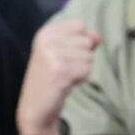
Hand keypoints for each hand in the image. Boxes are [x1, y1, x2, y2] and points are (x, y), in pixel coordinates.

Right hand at [17, 17, 102, 134]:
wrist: (35, 108)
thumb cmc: (50, 80)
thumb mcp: (63, 55)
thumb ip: (81, 42)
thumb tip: (98, 36)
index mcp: (46, 33)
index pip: (80, 25)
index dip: (79, 43)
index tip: (64, 57)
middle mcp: (47, 40)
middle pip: (86, 41)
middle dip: (81, 58)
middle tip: (63, 70)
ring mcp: (53, 54)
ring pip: (88, 56)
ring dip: (81, 70)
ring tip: (64, 78)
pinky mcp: (60, 70)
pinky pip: (87, 69)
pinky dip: (81, 79)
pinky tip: (66, 84)